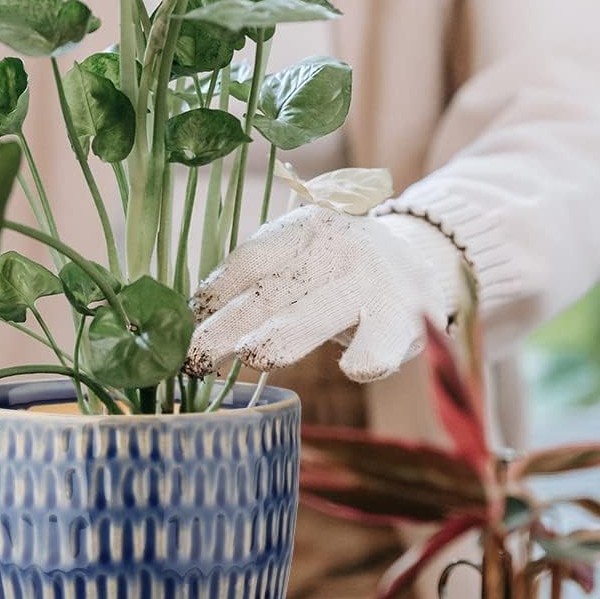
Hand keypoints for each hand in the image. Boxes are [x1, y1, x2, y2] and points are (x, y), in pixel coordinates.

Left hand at [187, 205, 461, 382]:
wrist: (417, 264)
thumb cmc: (335, 274)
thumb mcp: (297, 263)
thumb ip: (255, 284)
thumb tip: (191, 319)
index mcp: (302, 229)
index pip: (249, 262)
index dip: (213, 297)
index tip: (181, 329)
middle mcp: (337, 248)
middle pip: (273, 292)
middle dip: (230, 328)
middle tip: (196, 358)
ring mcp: (372, 282)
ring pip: (323, 312)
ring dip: (287, 335)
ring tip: (254, 355)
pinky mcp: (405, 318)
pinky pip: (386, 339)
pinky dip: (372, 354)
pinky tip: (355, 368)